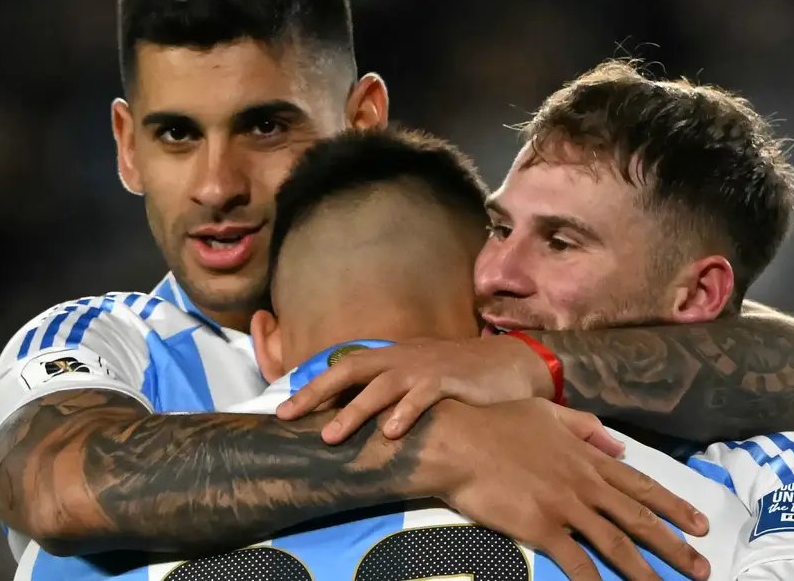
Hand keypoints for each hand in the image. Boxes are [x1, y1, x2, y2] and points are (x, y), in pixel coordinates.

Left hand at [277, 335, 551, 442]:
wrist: (511, 364)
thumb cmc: (461, 378)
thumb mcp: (420, 382)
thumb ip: (392, 394)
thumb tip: (358, 420)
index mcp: (393, 358)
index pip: (344, 367)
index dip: (313, 386)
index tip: (283, 410)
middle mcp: (403, 358)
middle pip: (350, 368)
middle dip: (316, 392)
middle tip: (287, 416)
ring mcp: (425, 368)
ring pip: (382, 385)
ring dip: (354, 410)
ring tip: (331, 435)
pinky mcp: (450, 380)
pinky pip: (424, 395)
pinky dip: (406, 412)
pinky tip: (391, 432)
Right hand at [421, 399, 709, 580]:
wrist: (459, 441)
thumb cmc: (496, 423)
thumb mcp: (547, 413)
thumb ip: (585, 427)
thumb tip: (618, 444)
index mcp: (587, 457)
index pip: (641, 486)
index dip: (673, 506)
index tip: (700, 524)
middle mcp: (584, 482)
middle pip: (639, 518)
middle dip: (675, 545)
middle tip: (702, 567)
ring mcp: (565, 506)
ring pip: (617, 543)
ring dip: (646, 570)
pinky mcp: (541, 527)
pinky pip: (576, 562)